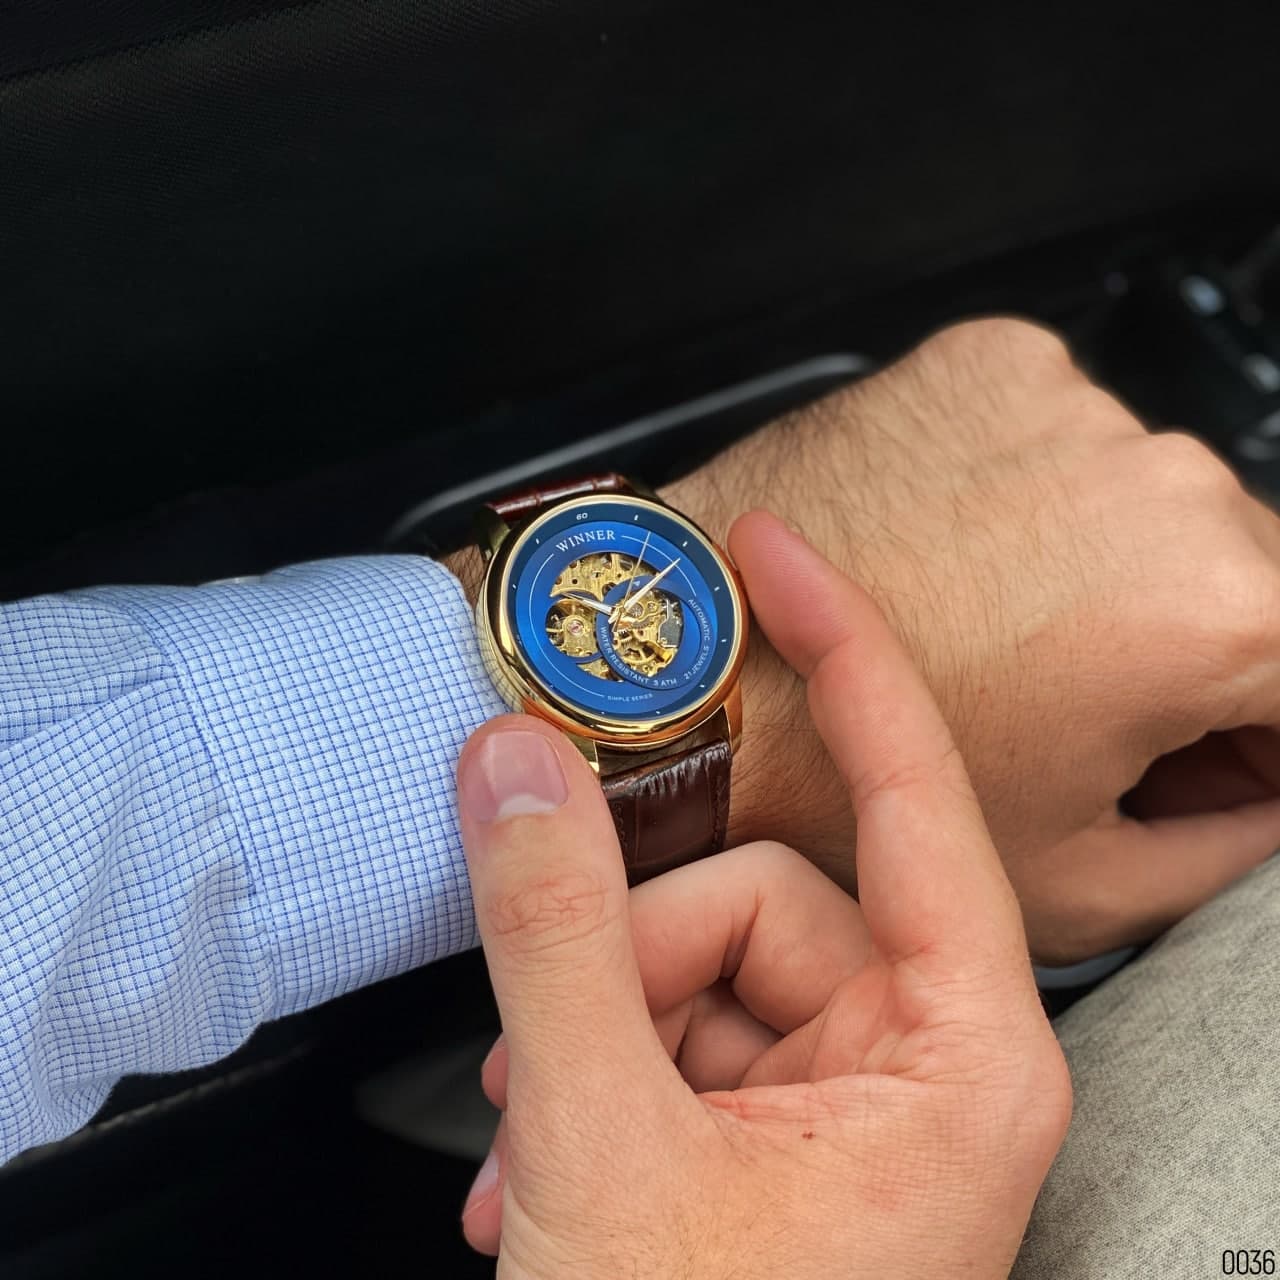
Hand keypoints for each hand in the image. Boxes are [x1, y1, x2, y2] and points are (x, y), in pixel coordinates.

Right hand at [454, 520, 1068, 1277]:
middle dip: (626, 964)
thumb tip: (512, 768)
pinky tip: (555, 1163)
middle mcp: (920, 1057)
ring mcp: (845, 1091)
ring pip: (697, 958)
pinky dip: (599, 1074)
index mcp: (961, 1054)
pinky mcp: (778, 1125)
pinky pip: (679, 1023)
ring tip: (545, 1149)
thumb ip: (554, 936)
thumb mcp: (613, 1152)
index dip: (839, 649)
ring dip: (594, 1036)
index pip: (906, 787)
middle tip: (550, 1065)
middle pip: (754, 895)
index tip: (778, 555)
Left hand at [664, 318, 1279, 962]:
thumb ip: (1232, 848)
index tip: (1217, 765)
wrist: (697, 664)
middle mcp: (1162, 480)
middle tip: (1098, 716)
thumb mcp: (1079, 880)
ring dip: (1117, 569)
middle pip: (1250, 575)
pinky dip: (1039, 500)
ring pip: (1155, 504)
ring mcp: (1074, 406)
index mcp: (1215, 611)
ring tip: (1005, 639)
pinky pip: (1066, 442)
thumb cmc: (847, 775)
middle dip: (1200, 654)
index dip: (1268, 745)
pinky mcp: (994, 364)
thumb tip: (1270, 804)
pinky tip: (963, 564)